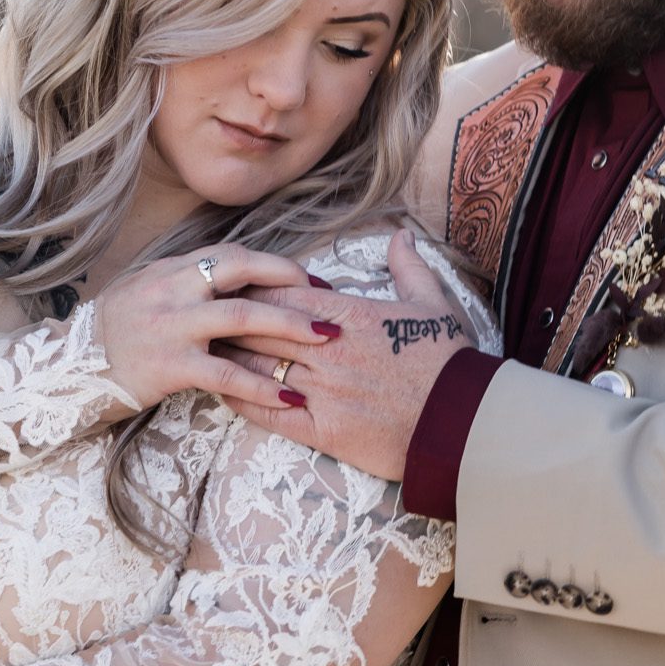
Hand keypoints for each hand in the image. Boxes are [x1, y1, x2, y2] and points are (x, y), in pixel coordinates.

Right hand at [94, 244, 337, 410]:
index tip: (314, 281)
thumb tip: (239, 275)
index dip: (280, 265)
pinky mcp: (171, 366)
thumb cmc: (116, 330)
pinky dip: (262, 385)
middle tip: (332, 307)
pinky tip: (288, 398)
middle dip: (295, 287)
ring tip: (325, 342)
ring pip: (243, 318)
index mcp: (175, 269)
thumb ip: (190, 280)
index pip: (237, 255)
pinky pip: (226, 374)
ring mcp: (173, 326)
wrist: (70, 368)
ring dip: (290, 328)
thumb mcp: (149, 289)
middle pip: (245, 274)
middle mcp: (175, 289)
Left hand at [212, 230, 475, 483]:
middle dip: (229, 320)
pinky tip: (222, 389)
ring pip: (258, 368)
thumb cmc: (448, 362)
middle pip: (261, 329)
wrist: (462, 422)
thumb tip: (400, 235)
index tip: (233, 288)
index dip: (253, 291)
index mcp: (351, 316)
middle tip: (203, 314)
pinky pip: (269, 413)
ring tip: (202, 347)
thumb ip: (408, 267)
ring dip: (227, 357)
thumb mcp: (433, 304)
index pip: (283, 295)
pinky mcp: (324, 430)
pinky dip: (241, 399)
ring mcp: (324, 391)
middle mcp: (330, 351)